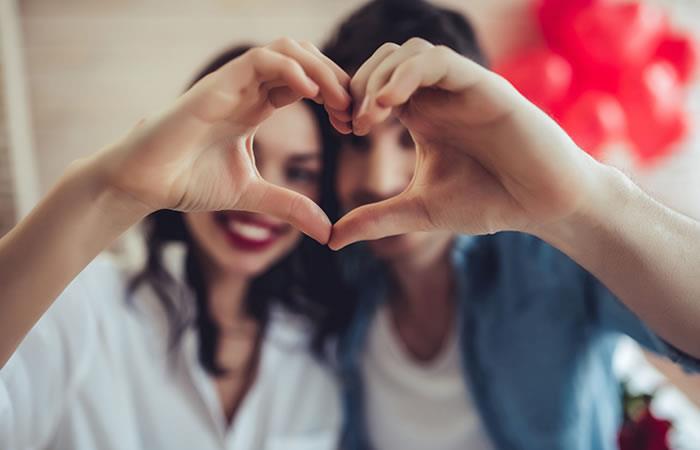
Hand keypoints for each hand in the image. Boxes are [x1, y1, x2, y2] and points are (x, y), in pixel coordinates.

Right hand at [97, 38, 351, 243]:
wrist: (144, 185)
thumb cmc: (188, 183)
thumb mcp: (252, 195)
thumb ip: (290, 206)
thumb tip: (327, 232)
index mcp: (255, 106)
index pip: (306, 83)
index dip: (334, 97)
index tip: (352, 125)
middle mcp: (247, 89)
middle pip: (303, 59)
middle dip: (335, 79)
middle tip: (353, 112)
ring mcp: (232, 83)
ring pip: (286, 49)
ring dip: (320, 70)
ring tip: (338, 102)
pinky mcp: (217, 85)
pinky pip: (261, 60)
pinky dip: (292, 70)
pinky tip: (312, 94)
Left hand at [329, 38, 602, 249]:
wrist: (542, 204)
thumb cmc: (488, 202)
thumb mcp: (419, 212)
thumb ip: (376, 219)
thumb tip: (329, 240)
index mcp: (421, 115)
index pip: (374, 85)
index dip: (350, 98)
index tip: (340, 129)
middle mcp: (438, 95)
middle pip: (383, 60)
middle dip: (357, 84)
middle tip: (348, 123)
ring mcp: (460, 87)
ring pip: (407, 52)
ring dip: (378, 77)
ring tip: (366, 118)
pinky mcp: (483, 85)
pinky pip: (438, 61)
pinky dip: (407, 74)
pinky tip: (389, 104)